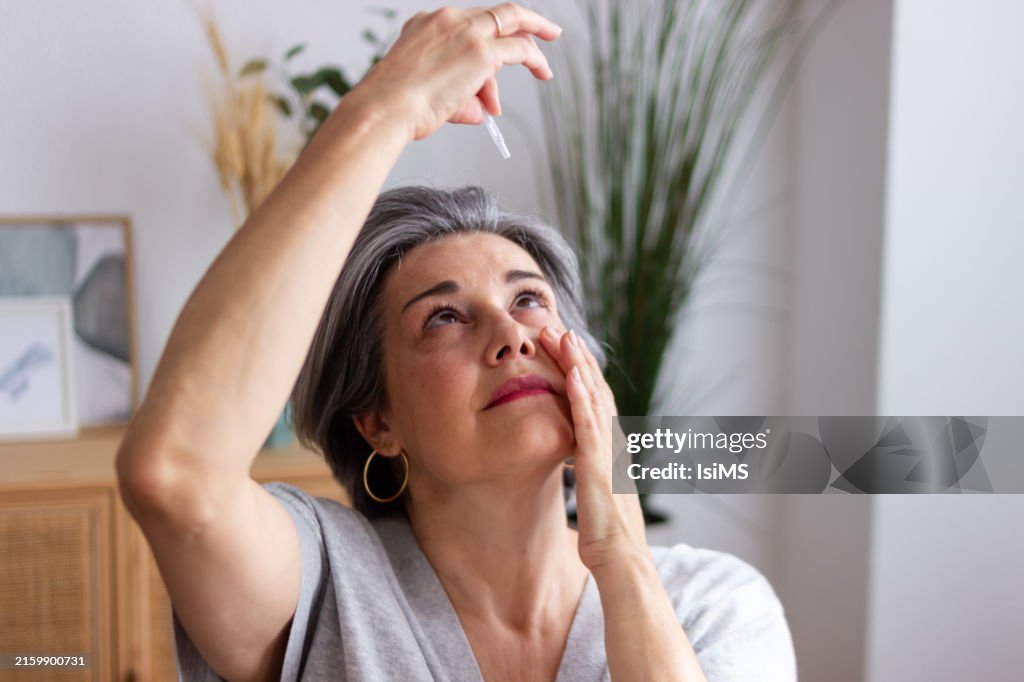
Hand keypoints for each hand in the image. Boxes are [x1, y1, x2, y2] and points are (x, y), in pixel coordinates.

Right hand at [348, 4, 561, 140]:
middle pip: (494, 15)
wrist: (384, 107)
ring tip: (544, 71)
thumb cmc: (394, 106)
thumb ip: (457, 95)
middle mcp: (447, 20)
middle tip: (545, 31)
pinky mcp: (483, 52)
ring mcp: (467, 33)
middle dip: (523, 22)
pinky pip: (520, 49)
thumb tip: (482, 109)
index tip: (497, 52)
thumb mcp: (424, 92)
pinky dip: (535, 60)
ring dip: (531, 48)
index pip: (467, 25)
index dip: (486, 43)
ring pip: (512, 24)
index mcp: (426, 25)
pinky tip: (544, 72)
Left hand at [539, 326, 647, 573]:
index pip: (594, 400)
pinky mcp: (600, 464)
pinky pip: (589, 423)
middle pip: (595, 389)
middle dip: (576, 357)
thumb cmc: (609, 538)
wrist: (624, 563)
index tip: (564, 347)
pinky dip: (582, 396)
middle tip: (558, 327)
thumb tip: (574, 462)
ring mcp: (609, 451)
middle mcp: (614, 443)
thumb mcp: (597, 495)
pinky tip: (572, 373)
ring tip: (561, 334)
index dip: (580, 371)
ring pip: (593, 397)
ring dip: (577, 364)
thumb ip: (590, 472)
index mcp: (611, 448)